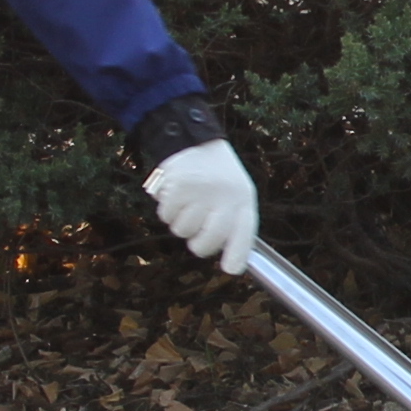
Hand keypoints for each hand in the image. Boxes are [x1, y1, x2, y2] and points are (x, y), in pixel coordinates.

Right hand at [145, 139, 258, 272]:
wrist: (195, 140)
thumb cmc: (218, 177)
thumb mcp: (236, 195)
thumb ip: (234, 226)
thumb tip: (231, 265)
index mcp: (243, 200)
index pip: (244, 234)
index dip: (237, 255)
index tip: (231, 269)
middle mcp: (225, 197)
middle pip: (206, 243)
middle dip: (198, 244)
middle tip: (196, 231)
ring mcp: (202, 192)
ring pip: (182, 231)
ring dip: (180, 222)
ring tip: (188, 202)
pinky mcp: (179, 187)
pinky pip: (166, 216)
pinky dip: (166, 209)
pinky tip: (175, 194)